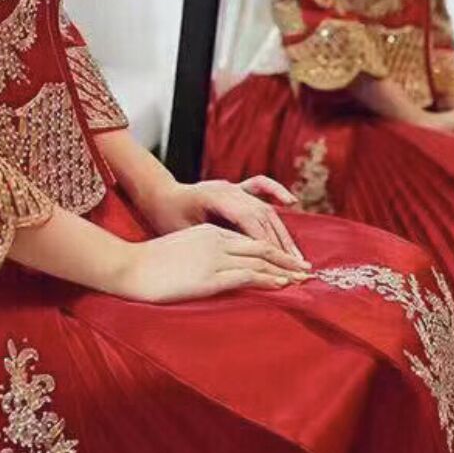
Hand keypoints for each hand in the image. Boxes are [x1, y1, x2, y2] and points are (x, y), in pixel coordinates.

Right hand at [110, 224, 311, 302]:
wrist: (130, 267)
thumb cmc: (151, 264)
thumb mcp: (183, 250)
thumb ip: (204, 254)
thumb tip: (219, 270)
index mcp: (211, 234)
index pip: (251, 240)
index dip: (275, 250)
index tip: (290, 261)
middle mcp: (217, 241)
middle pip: (262, 247)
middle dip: (287, 259)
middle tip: (306, 270)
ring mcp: (214, 258)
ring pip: (259, 261)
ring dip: (284, 271)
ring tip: (302, 280)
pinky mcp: (209, 276)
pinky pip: (246, 276)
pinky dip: (268, 280)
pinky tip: (282, 286)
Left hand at [143, 178, 307, 263]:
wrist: (157, 195)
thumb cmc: (166, 217)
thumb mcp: (184, 233)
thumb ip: (210, 244)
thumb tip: (237, 265)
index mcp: (215, 198)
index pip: (250, 221)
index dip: (267, 244)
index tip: (281, 266)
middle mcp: (228, 189)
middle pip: (262, 216)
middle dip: (281, 243)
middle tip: (296, 267)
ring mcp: (233, 186)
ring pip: (264, 208)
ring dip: (281, 232)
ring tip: (295, 255)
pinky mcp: (234, 187)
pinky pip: (260, 186)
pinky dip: (276, 192)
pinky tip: (290, 202)